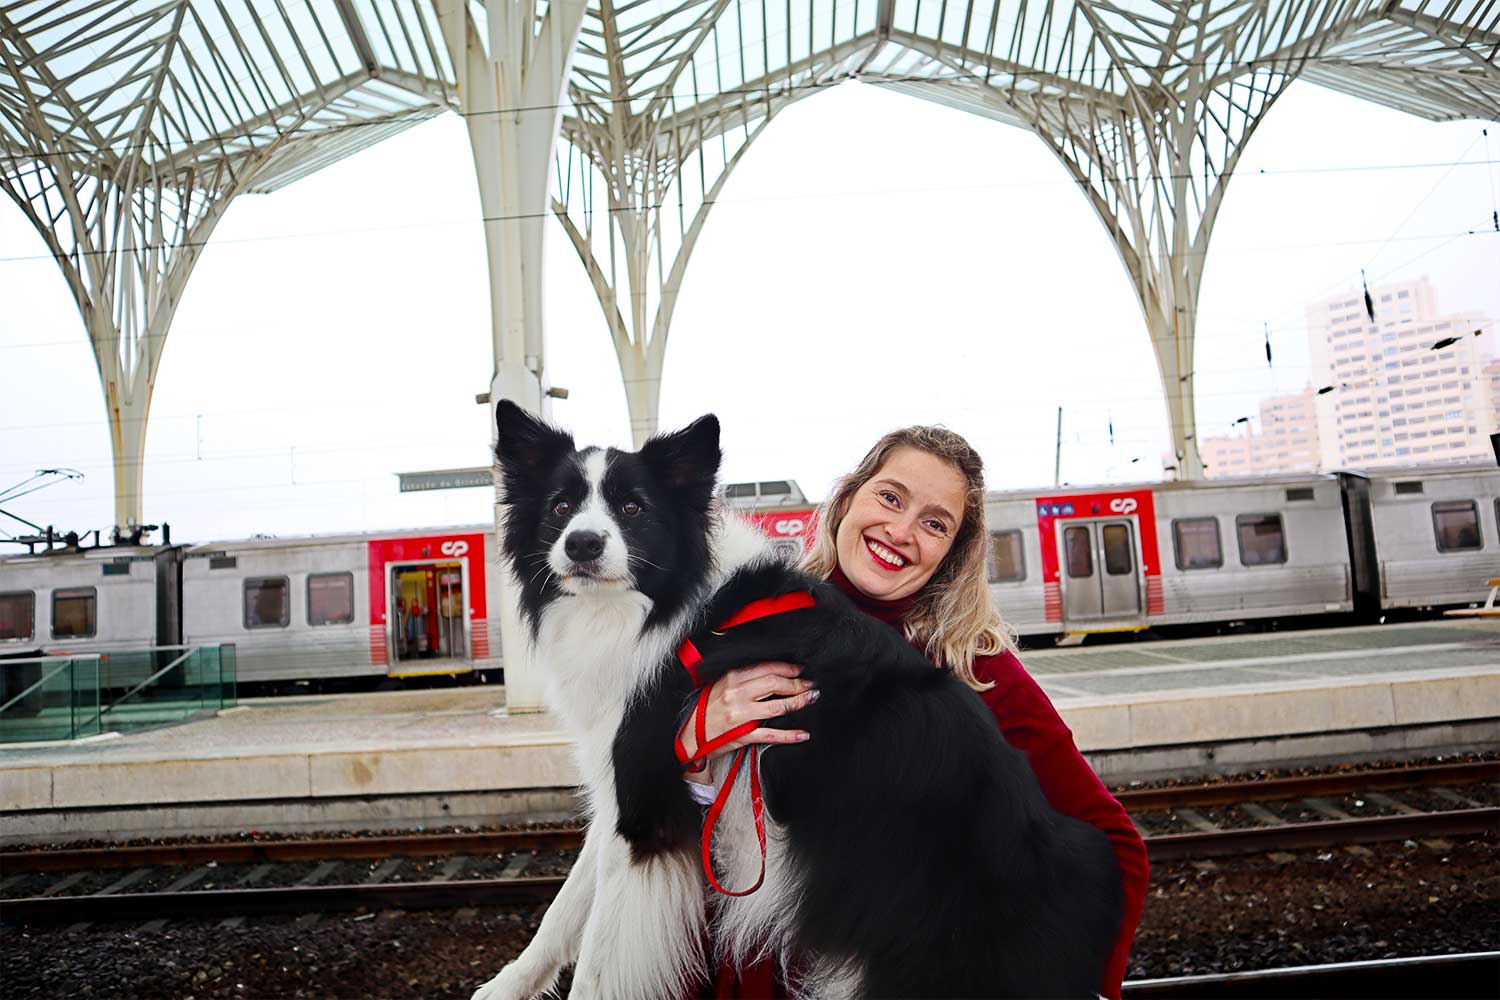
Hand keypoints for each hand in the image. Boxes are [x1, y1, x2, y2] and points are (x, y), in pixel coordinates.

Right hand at [678, 661, 815, 782]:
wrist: (690, 736)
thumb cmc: (706, 709)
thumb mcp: (720, 686)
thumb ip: (742, 679)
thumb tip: (770, 673)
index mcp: (732, 679)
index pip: (766, 669)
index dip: (787, 669)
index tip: (800, 670)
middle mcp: (737, 695)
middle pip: (775, 684)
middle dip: (797, 684)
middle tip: (811, 685)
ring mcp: (741, 716)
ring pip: (778, 706)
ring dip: (799, 702)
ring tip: (811, 699)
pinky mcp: (743, 735)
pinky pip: (771, 734)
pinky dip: (790, 735)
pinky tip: (803, 734)